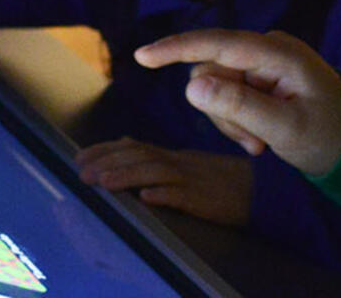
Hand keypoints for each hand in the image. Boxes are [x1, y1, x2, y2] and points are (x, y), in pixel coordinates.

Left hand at [76, 137, 253, 227]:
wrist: (261, 188)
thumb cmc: (220, 179)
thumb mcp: (185, 162)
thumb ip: (155, 154)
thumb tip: (123, 142)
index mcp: (171, 155)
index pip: (133, 147)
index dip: (104, 151)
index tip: (78, 157)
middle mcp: (178, 162)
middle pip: (139, 157)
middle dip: (107, 163)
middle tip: (80, 173)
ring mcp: (192, 179)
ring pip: (156, 172)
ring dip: (126, 177)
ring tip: (102, 183)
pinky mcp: (206, 198)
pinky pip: (185, 195)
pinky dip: (165, 195)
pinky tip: (147, 198)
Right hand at [133, 30, 340, 176]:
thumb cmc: (328, 134)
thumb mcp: (285, 129)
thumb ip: (238, 107)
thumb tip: (191, 86)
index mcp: (279, 53)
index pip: (220, 44)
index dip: (178, 48)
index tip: (142, 56)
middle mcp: (267, 48)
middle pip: (211, 71)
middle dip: (222, 111)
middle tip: (253, 144)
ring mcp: (261, 60)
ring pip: (213, 86)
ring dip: (229, 121)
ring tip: (259, 143)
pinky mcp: (256, 74)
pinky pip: (224, 94)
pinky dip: (234, 120)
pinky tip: (259, 137)